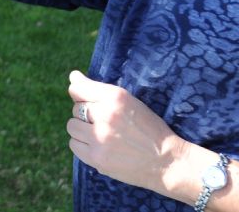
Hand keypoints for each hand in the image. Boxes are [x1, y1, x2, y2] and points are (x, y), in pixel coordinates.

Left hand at [66, 70, 187, 196]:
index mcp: (116, 97)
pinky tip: (98, 146)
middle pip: (76, 108)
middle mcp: (105, 115)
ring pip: (72, 126)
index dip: (79, 93)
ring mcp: (99, 138)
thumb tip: (73, 76)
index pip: (78, 89)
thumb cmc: (149, 129)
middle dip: (87, 114)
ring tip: (100, 134)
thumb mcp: (130, 101)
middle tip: (105, 122)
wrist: (166, 161)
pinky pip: (74, 145)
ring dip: (82, 129)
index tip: (84, 98)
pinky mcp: (96, 157)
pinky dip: (82, 145)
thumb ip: (99, 90)